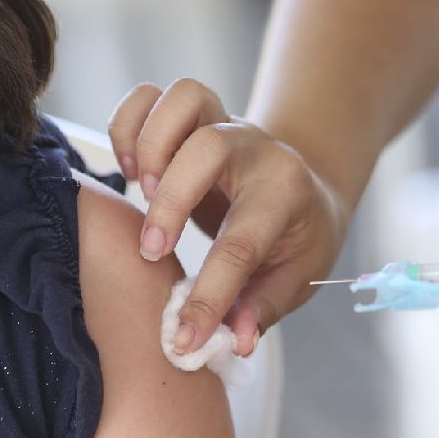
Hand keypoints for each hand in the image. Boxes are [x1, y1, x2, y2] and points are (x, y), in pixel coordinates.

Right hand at [108, 78, 348, 355]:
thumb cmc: (298, 237)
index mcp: (286, 196)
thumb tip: (230, 342)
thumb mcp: (295, 278)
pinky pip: (153, 95)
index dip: (209, 298)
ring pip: (184, 97)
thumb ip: (260, 308)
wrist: (308, 185)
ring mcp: (224, 122)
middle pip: (208, 147)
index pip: (243, 246)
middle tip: (152, 249)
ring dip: (149, 145)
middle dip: (170, 200)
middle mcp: (255, 150)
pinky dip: (130, 124)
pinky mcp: (195, 114)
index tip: (182, 339)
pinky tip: (131, 167)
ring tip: (140, 190)